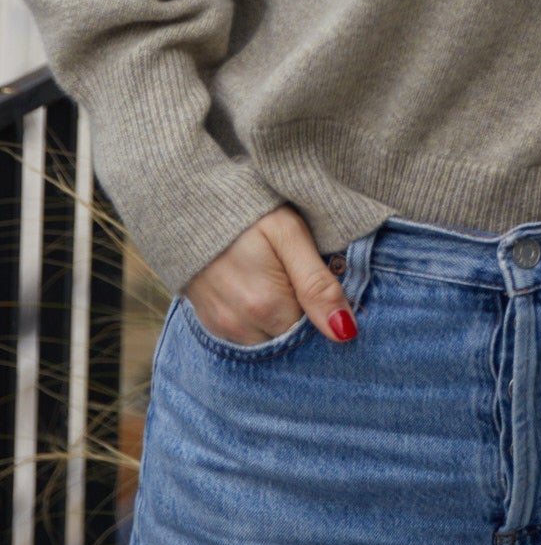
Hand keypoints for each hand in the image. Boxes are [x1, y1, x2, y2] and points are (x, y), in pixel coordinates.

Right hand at [185, 209, 356, 345]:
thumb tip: (345, 332)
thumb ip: (317, 285)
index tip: (325, 286)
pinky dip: (261, 321)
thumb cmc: (249, 212)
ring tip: (279, 280)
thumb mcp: (289, 235)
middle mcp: (241, 326)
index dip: (326, 312)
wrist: (190, 203)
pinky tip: (261, 289)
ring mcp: (222, 328)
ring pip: (270, 340)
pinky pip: (248, 337)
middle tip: (300, 277)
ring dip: (281, 320)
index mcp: (266, 306)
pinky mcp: (211, 325)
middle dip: (305, 317)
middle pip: (291, 339)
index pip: (315, 334)